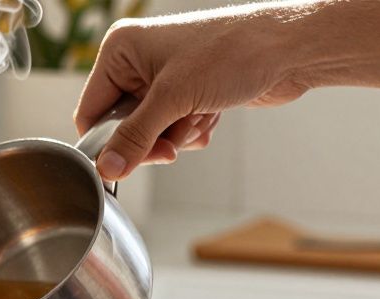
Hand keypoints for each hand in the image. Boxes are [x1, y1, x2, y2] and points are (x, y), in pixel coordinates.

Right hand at [75, 4, 311, 180]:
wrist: (289, 49)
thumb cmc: (233, 52)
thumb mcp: (173, 100)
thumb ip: (135, 138)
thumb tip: (107, 168)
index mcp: (120, 49)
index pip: (91, 112)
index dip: (109, 142)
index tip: (129, 160)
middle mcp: (138, 61)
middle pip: (123, 126)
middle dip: (153, 138)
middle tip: (173, 140)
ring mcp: (163, 76)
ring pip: (150, 131)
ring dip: (177, 135)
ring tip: (201, 113)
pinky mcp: (187, 91)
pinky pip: (173, 128)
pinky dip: (191, 130)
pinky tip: (211, 113)